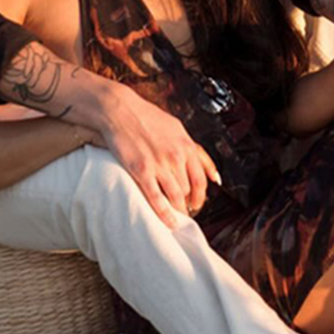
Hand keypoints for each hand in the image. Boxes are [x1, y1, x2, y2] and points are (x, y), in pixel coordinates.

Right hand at [99, 83, 219, 227]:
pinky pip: (156, 198)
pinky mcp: (142, 171)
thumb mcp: (177, 128)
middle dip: (187, 204)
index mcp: (186, 145)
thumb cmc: (147, 117)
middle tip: (183, 212)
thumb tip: (212, 172)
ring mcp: (160, 164)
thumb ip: (194, 149)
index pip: (201, 179)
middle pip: (188, 189)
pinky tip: (168, 222)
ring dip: (177, 210)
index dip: (201, 196)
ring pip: (175, 196)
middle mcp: (176, 156)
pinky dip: (164, 214)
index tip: (197, 204)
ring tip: (175, 217)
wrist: (121, 110)